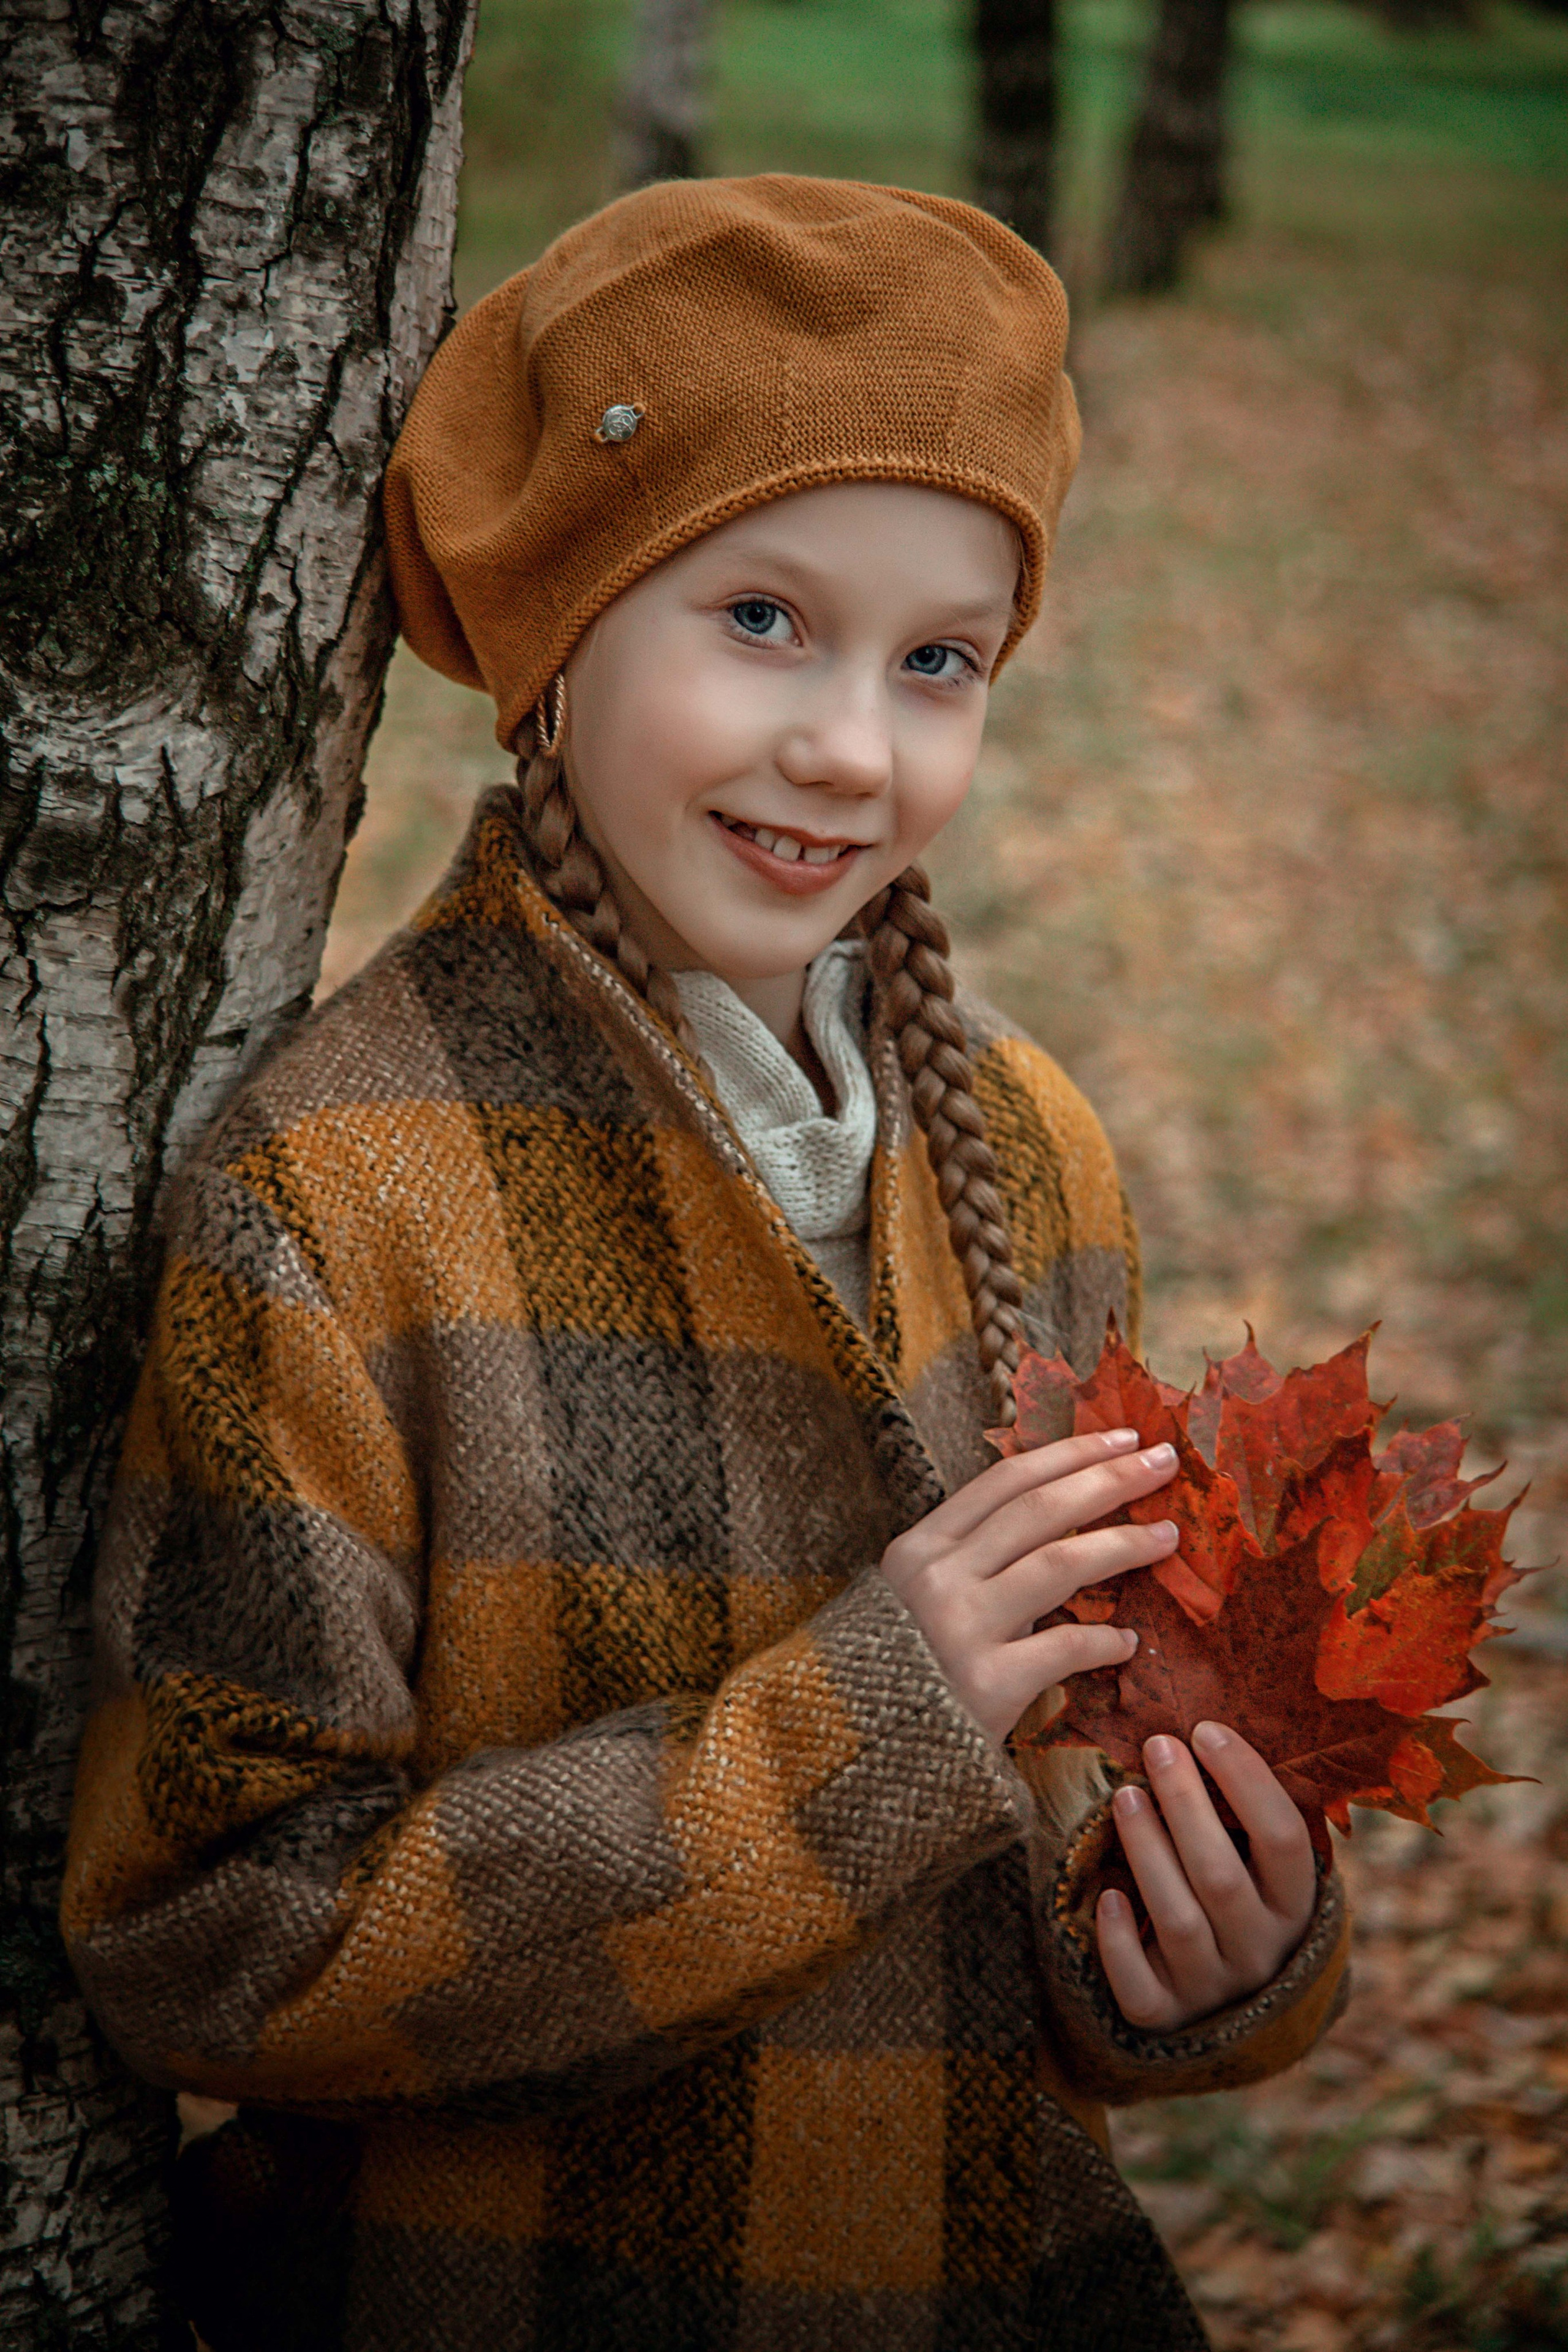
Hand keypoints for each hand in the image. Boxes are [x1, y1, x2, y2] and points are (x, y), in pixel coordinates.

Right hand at [879, 1428, 1178, 1748]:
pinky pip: (1066, 1646)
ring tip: (1169, 1538)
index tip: (1122, 1437)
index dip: (1069, 1453)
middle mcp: (938, 1576)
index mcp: (920, 1547)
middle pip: (1041, 1509)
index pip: (1005, 1480)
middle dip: (1110, 1479)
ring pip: (1061, 1564)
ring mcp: (960, 1628)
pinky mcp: (986, 1684)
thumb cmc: (896, 1673)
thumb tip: (1056, 1517)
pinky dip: (1105, 1641)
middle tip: (1164, 1462)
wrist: (854, 1755)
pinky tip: (1129, 1642)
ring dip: (1124, 1545)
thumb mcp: (915, 1598)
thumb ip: (970, 1561)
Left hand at [1096, 1723, 1316, 2027]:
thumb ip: (1247, 1818)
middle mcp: (1260, 1951)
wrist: (1223, 2008)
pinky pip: (1140, 1985)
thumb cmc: (1238, 1902)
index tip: (1206, 1730)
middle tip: (1157, 1746)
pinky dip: (1121, 1942)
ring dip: (1149, 1853)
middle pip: (1222, 1875)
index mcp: (1295, 1906)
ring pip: (1179, 1921)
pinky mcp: (1165, 2015)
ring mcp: (1212, 1988)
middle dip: (1186, 1805)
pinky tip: (1105, 1897)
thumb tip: (1209, 1728)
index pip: (1284, 1838)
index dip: (1247, 1780)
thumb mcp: (1260, 1868)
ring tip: (1124, 1796)